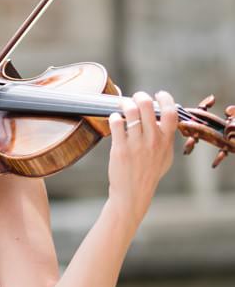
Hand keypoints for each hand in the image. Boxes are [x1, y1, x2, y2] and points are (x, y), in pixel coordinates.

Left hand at [107, 89, 177, 216]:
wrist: (133, 192)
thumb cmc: (149, 173)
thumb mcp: (165, 157)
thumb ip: (166, 139)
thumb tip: (164, 122)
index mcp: (166, 140)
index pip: (171, 113)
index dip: (166, 98)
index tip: (159, 94)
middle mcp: (152, 140)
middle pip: (147, 106)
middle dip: (140, 96)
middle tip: (136, 97)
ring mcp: (136, 144)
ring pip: (130, 112)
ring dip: (125, 104)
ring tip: (124, 105)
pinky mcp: (120, 148)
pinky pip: (116, 124)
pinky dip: (115, 117)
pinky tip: (115, 118)